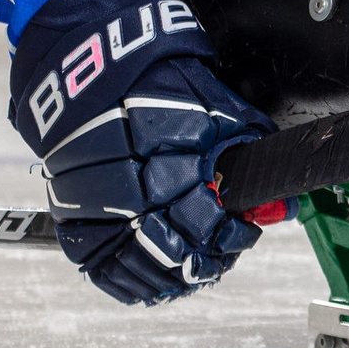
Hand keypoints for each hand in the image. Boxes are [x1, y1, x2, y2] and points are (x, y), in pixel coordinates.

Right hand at [10, 0, 269, 305]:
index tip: (244, 231)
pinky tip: (149, 284)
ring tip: (190, 273)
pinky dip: (126, 281)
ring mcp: (96, 201)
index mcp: (172, 156)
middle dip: (205, 259)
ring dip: (169, 278)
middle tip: (220, 255)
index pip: (210, 223)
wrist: (87, 63)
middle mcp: (131, 183)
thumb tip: (278, 200)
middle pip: (174, 251)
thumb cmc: (155, 76)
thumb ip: (245, 148)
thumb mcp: (211, 101)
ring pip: (136, 265)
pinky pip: (97, 264)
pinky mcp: (70, 209)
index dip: (233, 236)